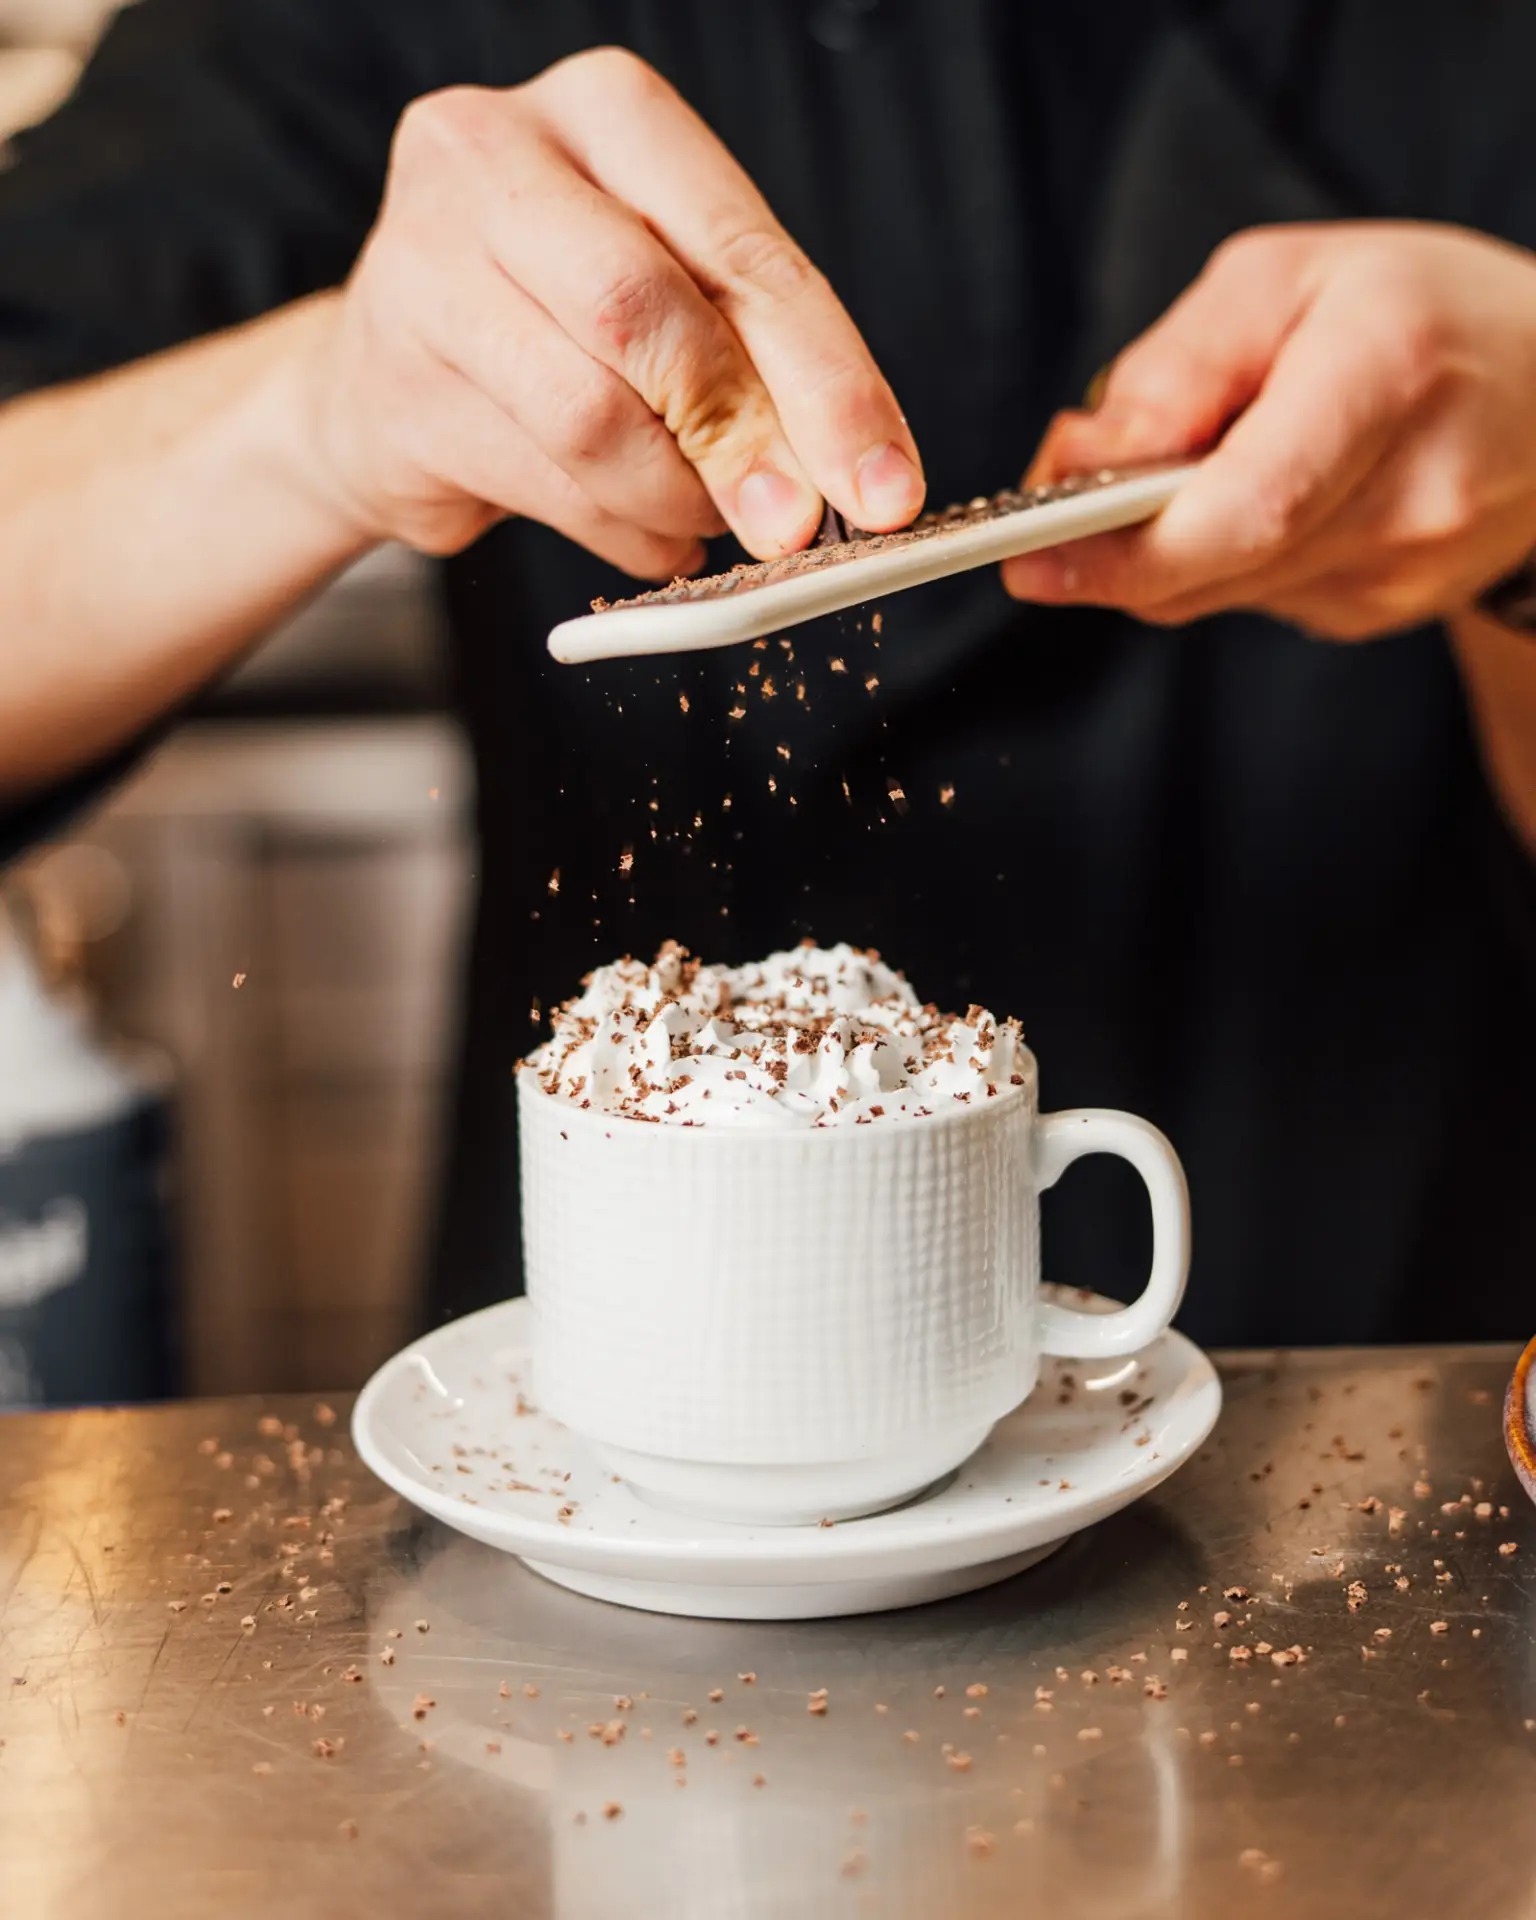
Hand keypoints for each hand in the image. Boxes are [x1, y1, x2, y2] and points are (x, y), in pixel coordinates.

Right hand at [300, 48, 922, 574]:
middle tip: (794, 526)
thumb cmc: (561, 322)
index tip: (885, 487)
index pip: (740, 249)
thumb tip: (852, 476)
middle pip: (649, 315)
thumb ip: (757, 363)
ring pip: (591, 414)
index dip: (827, 380)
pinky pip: (542, 483)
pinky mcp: (390, 382)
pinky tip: (641, 531)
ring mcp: (422, 264)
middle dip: (743, 441)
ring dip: (673, 496)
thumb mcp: (677, 300)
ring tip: (697, 518)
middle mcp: (495, 157)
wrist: (386, 376)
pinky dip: (619, 531)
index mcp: (605, 111)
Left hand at [1004, 222, 1535, 638]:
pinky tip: (1248, 499)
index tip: (1027, 560)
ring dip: (1161, 548)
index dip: (1124, 551)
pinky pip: (1251, 597)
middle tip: (1042, 522)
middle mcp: (1408, 496)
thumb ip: (1175, 368)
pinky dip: (1218, 557)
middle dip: (1110, 547)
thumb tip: (1077, 461)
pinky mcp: (1378, 614)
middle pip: (1212, 564)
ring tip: (1168, 476)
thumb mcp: (1289, 279)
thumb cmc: (1419, 315)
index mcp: (1386, 378)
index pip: (1244, 508)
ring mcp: (1401, 574)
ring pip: (1218, 592)